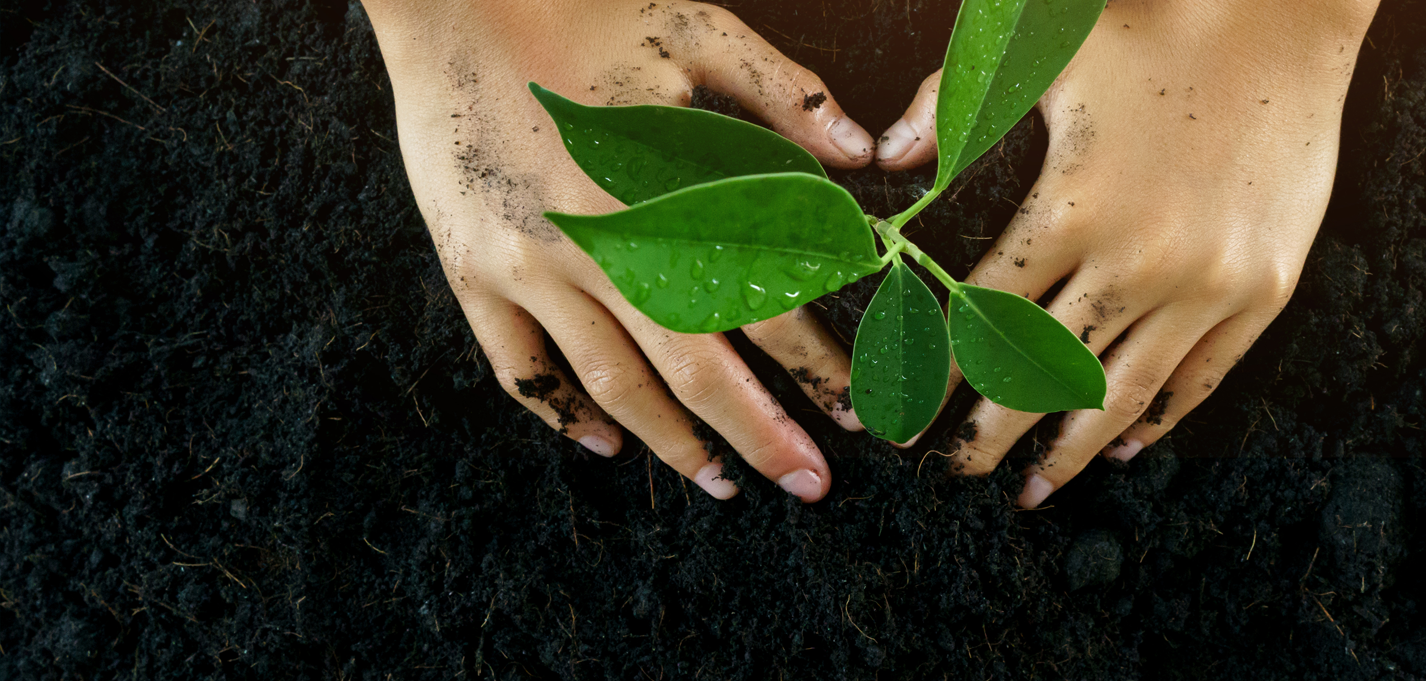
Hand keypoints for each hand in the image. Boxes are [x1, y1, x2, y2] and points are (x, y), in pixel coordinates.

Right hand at [363, 0, 877, 501]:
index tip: (858, 405)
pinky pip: (520, 368)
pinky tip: (609, 444)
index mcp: (659, 191)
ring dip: (674, 444)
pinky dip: (563, 415)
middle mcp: (596, 246)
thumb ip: (784, 97)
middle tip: (811, 484)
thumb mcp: (696, 33)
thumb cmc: (580, 11)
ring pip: (612, 384)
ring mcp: (528, 267)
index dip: (815, 362)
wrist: (448, 0)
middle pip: (692, 368)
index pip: (757, 302)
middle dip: (760, 434)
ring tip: (721, 483)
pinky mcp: (472, 272)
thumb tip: (864, 152)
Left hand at [875, 0, 1378, 506]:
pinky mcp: (1263, 290)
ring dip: (1069, 450)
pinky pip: (1202, 377)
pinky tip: (1123, 445)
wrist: (1285, 18)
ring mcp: (1208, 284)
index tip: (909, 414)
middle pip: (1044, 374)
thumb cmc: (1154, 27)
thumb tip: (886, 156)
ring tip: (1033, 488)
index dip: (939, 373)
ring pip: (1122, 394)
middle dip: (991, 433)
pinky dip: (1159, 419)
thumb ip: (953, 104)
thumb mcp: (1042, 49)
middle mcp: (1139, 262)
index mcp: (1071, 207)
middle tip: (955, 470)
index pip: (985, 317)